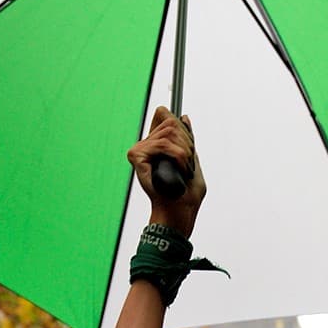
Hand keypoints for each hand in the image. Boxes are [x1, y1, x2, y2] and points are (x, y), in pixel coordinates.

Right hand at [127, 107, 204, 236]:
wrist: (180, 211)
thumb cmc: (186, 194)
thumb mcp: (192, 160)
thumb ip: (187, 140)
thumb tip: (183, 116)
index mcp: (157, 146)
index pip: (166, 116)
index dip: (182, 128)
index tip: (189, 149)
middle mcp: (146, 145)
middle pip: (171, 122)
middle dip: (187, 142)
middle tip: (188, 164)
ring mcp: (140, 150)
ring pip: (169, 132)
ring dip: (185, 152)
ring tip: (185, 169)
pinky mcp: (136, 156)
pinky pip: (162, 144)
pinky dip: (177, 156)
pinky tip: (180, 169)